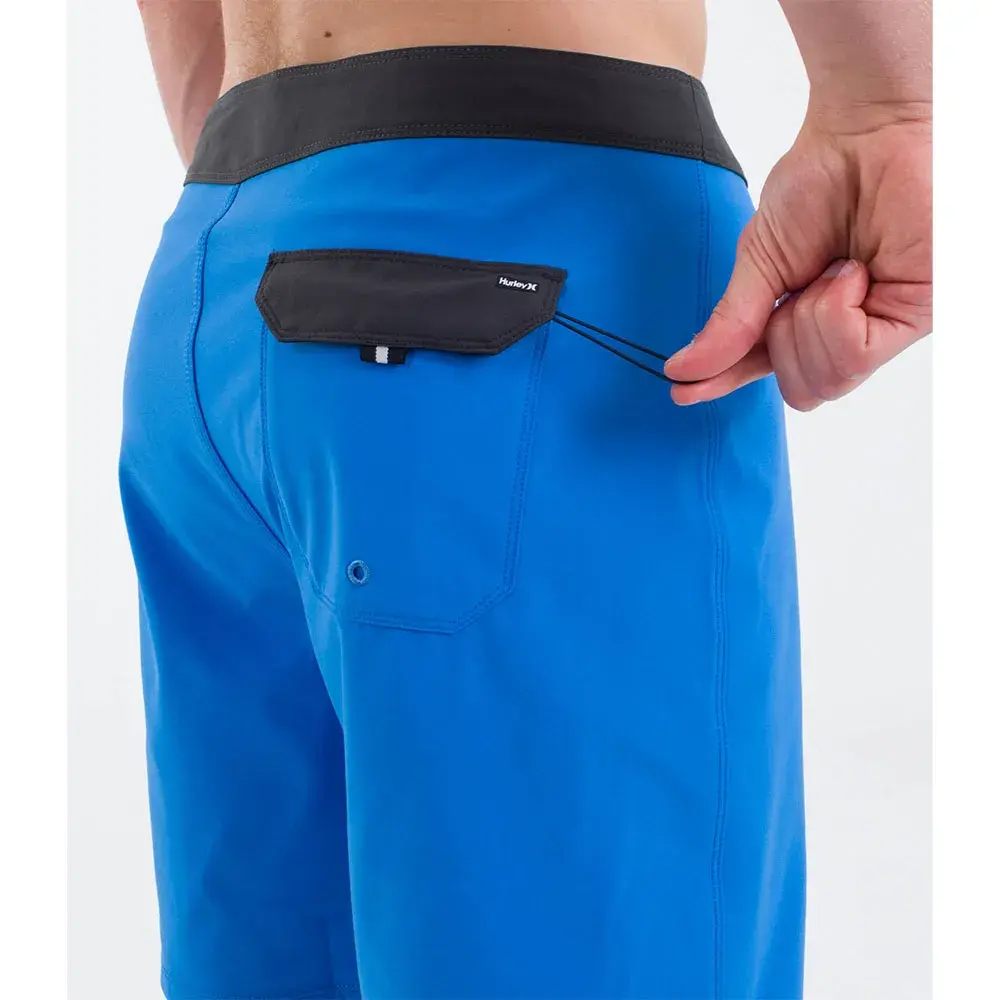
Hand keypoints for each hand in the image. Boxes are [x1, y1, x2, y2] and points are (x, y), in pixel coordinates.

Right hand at [664, 107, 930, 408]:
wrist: (865, 132)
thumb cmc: (820, 182)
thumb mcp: (758, 261)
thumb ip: (730, 323)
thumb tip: (686, 367)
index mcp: (810, 318)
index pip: (771, 370)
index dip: (727, 383)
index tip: (685, 390)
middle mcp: (850, 329)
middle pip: (804, 389)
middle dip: (783, 341)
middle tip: (795, 291)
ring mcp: (884, 326)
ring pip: (828, 378)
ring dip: (809, 322)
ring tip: (831, 270)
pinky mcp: (915, 316)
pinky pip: (855, 354)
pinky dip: (835, 314)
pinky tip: (849, 275)